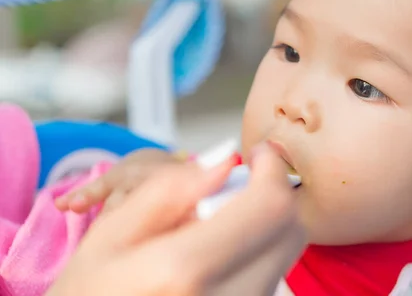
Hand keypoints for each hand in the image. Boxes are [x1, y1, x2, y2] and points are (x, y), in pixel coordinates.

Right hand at [46, 143, 304, 295]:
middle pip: (290, 230)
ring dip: (263, 224)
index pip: (270, 206)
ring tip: (215, 228)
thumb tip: (225, 162)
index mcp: (185, 271)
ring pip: (285, 253)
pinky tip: (217, 255)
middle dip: (270, 194)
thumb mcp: (110, 234)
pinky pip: (270, 274)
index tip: (258, 155)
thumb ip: (169, 190)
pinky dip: (256, 251)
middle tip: (234, 188)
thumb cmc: (93, 293)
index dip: (272, 169)